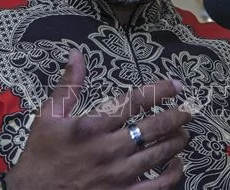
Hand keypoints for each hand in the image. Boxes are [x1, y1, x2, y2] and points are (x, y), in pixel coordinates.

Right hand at [3, 48, 190, 189]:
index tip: (176, 85)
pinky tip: (177, 165)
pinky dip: (172, 175)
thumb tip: (76, 54)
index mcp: (92, 126)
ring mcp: (118, 176)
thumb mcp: (48, 116)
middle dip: (177, 116)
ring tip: (185, 133)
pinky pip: (157, 187)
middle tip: (189, 109)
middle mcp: (109, 149)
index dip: (160, 91)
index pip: (135, 102)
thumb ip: (68, 85)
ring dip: (177, 141)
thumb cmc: (40, 156)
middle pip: (154, 127)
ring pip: (159, 155)